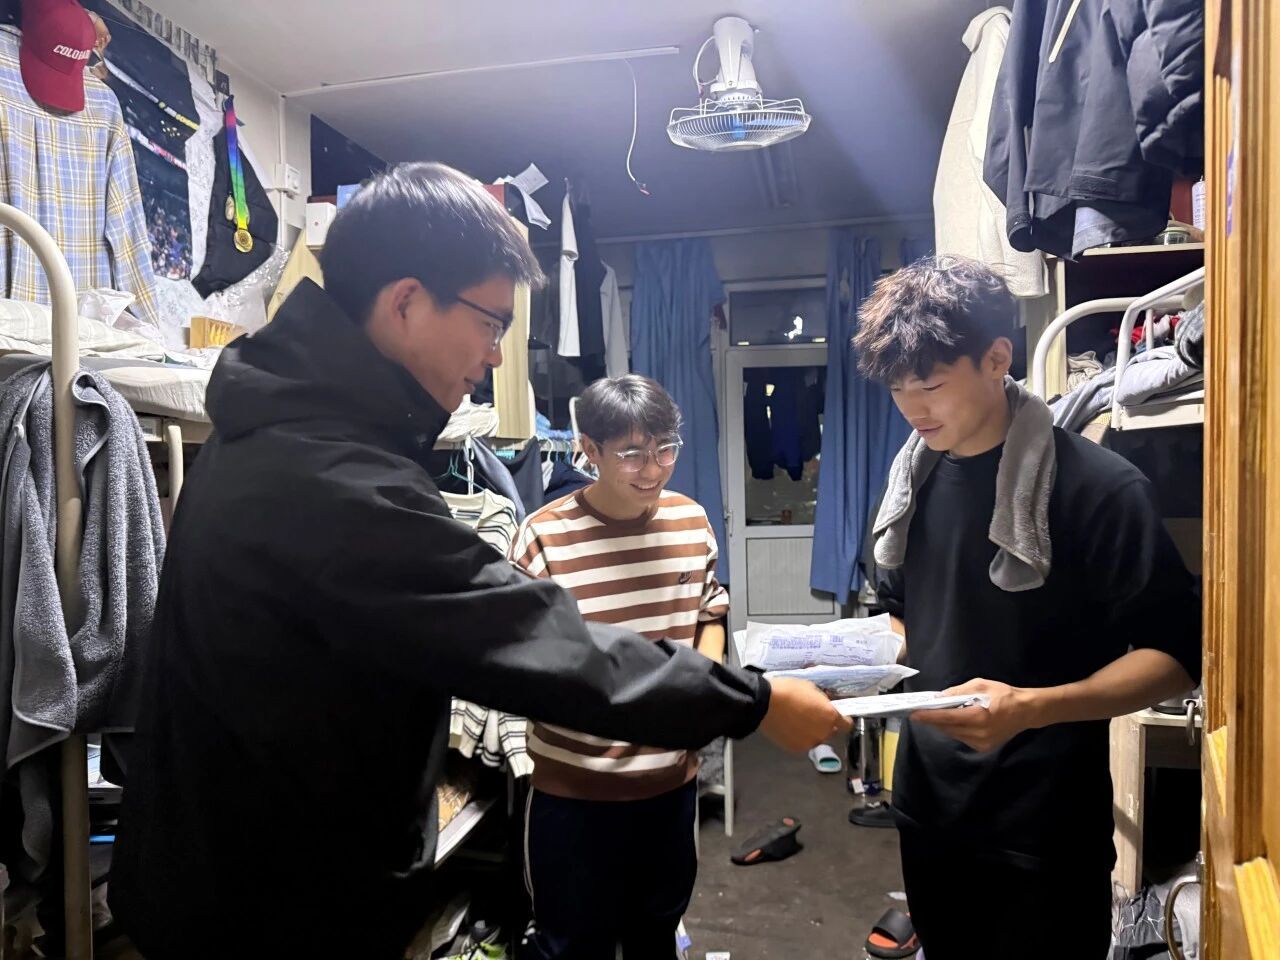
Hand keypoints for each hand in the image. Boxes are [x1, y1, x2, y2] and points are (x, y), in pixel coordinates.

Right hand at [759, 677, 852, 752]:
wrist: (765, 702)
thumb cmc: (789, 690)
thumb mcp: (811, 688)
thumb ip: (822, 701)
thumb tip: (825, 706)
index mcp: (831, 716)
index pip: (847, 725)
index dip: (842, 720)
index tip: (836, 716)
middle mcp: (824, 733)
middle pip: (831, 731)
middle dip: (824, 724)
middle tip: (811, 715)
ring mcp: (810, 742)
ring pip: (816, 738)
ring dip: (812, 732)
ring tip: (797, 721)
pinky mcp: (796, 748)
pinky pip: (803, 742)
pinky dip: (799, 737)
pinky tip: (789, 727)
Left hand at [909, 678, 1040, 752]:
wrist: (1026, 711)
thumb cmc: (1003, 694)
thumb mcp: (980, 685)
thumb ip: (958, 692)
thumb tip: (939, 698)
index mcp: (978, 717)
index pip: (946, 718)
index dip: (928, 717)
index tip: (913, 714)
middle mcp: (978, 734)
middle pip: (947, 728)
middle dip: (933, 720)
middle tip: (920, 712)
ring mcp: (981, 743)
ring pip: (953, 734)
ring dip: (943, 725)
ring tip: (934, 715)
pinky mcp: (983, 747)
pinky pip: (962, 738)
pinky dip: (954, 730)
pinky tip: (953, 721)